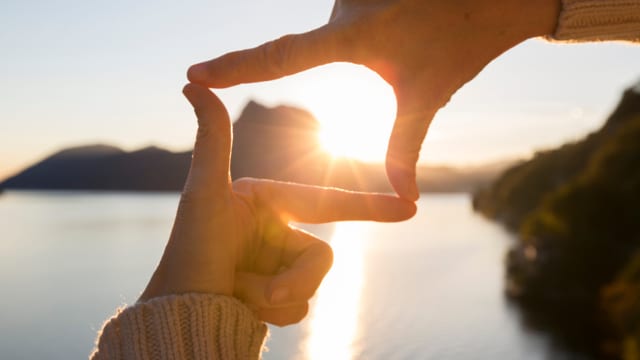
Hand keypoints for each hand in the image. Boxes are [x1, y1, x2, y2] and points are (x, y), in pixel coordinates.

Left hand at [139, 83, 415, 325]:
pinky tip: (243, 308)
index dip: (368, 205)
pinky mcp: (278, 297)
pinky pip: (300, 308)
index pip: (327, 203)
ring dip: (276, 298)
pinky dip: (274, 314)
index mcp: (269, 205)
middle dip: (290, 280)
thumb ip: (212, 140)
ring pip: (311, 287)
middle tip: (254, 289)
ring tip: (238, 294)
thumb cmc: (188, 251)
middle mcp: (276, 234)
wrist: (179, 313)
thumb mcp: (205, 194)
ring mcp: (279, 267)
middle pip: (321, 257)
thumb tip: (191, 82)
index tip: (410, 207)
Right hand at [187, 0, 559, 199]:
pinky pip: (343, 18)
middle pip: (318, 48)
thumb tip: (401, 199)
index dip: (234, 69)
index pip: (280, 57)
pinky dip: (365, 32)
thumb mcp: (428, 95)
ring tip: (414, 34)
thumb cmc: (462, 41)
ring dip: (368, 44)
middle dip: (362, 62)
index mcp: (352, 35)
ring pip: (334, 34)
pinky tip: (409, 22)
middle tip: (401, 51)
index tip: (193, 74)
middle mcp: (341, 7)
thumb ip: (404, 146)